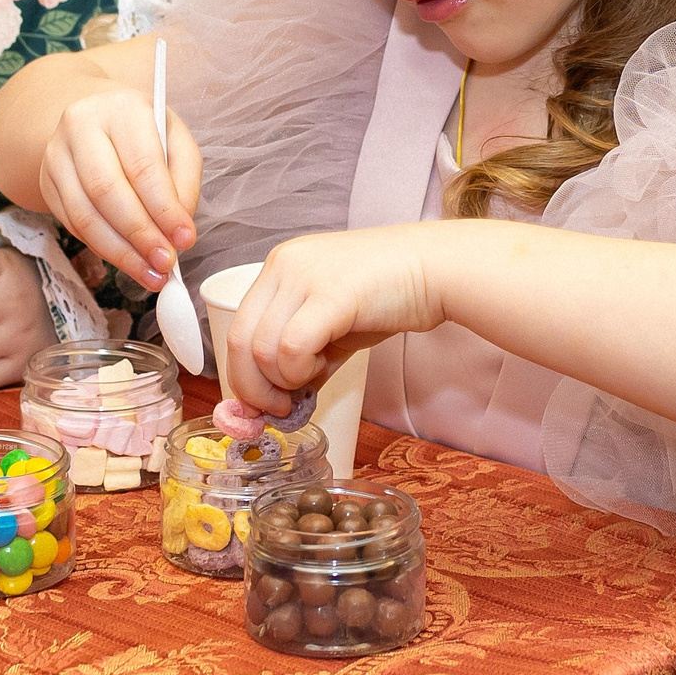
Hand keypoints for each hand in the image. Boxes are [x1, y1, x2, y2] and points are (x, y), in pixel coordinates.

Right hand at [32, 71, 199, 290]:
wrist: (95, 117)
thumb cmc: (143, 132)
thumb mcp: (176, 141)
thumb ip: (184, 182)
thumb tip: (179, 230)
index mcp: (121, 109)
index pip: (142, 165)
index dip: (164, 209)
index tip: (185, 239)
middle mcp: (80, 126)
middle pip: (106, 191)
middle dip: (140, 235)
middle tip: (165, 263)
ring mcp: (56, 155)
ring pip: (84, 214)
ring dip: (120, 252)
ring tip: (150, 273)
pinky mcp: (46, 182)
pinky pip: (73, 225)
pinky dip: (103, 249)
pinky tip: (127, 261)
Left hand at [222, 225, 445, 413]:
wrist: (438, 269)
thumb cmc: (389, 295)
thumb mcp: (333, 324)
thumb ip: (302, 356)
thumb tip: (278, 402)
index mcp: (279, 267)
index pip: (237, 327)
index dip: (242, 374)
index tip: (262, 402)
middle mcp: (283, 265)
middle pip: (240, 341)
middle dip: (254, 388)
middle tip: (279, 409)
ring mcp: (305, 276)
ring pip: (262, 348)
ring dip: (282, 382)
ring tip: (311, 381)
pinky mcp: (331, 294)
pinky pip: (292, 347)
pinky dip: (300, 372)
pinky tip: (322, 370)